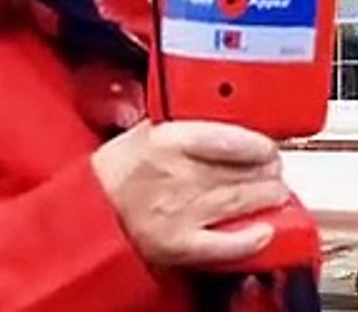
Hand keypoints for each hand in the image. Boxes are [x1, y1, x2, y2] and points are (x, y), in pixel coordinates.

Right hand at [90, 120, 287, 267]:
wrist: (84, 210)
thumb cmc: (115, 170)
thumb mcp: (146, 128)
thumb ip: (184, 119)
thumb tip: (225, 113)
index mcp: (169, 140)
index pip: (232, 140)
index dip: (260, 145)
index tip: (268, 147)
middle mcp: (177, 175)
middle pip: (243, 172)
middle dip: (267, 172)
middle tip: (273, 171)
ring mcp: (179, 212)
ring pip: (241, 202)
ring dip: (266, 198)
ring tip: (273, 194)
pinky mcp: (177, 244)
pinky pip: (224, 243)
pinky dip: (249, 238)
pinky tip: (264, 230)